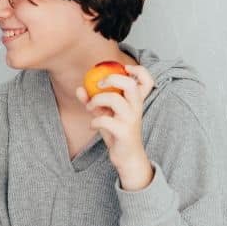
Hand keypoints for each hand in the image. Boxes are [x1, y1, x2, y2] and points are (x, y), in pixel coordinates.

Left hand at [76, 64, 155, 188]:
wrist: (127, 157)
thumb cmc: (117, 132)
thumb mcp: (106, 114)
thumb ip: (93, 100)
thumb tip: (79, 88)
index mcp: (136, 101)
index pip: (147, 80)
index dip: (138, 70)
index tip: (124, 68)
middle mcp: (136, 108)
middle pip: (130, 84)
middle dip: (111, 80)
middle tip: (98, 85)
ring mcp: (131, 120)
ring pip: (114, 100)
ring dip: (96, 100)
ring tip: (90, 108)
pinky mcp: (124, 132)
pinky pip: (105, 120)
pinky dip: (94, 121)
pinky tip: (93, 126)